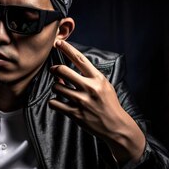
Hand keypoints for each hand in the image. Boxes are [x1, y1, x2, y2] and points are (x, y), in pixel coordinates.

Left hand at [48, 40, 144, 163]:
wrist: (115, 125)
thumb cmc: (109, 104)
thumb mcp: (104, 85)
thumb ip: (89, 76)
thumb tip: (69, 70)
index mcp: (97, 79)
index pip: (79, 59)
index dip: (67, 49)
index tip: (58, 43)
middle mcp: (89, 88)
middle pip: (63, 71)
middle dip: (55, 69)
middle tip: (54, 70)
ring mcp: (81, 101)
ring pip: (56, 87)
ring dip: (56, 86)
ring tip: (61, 89)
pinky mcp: (75, 114)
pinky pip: (54, 103)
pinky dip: (53, 101)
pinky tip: (58, 102)